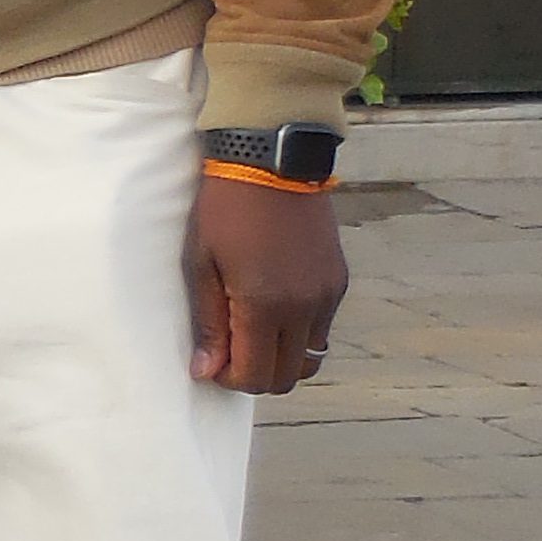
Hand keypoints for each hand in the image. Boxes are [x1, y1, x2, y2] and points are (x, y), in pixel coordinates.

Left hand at [185, 174, 343, 396]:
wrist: (272, 160)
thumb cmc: (226, 209)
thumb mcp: (202, 264)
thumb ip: (210, 323)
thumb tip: (207, 371)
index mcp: (265, 305)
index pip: (256, 377)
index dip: (230, 380)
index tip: (213, 362)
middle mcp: (304, 307)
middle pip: (286, 377)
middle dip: (256, 374)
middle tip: (230, 351)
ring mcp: (326, 295)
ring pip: (310, 358)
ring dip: (281, 356)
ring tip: (253, 331)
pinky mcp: (338, 281)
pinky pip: (322, 329)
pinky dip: (299, 333)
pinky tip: (275, 307)